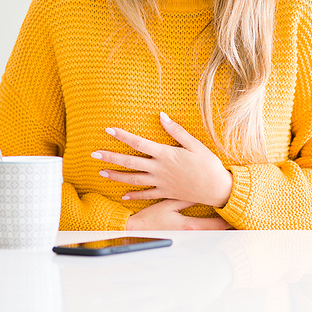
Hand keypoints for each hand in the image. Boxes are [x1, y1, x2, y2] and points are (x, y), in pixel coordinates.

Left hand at [93, 112, 233, 207]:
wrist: (217, 189)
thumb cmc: (209, 165)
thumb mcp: (195, 144)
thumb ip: (176, 131)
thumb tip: (162, 116)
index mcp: (166, 154)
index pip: (138, 143)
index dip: (122, 136)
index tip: (108, 130)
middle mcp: (159, 169)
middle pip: (130, 162)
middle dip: (110, 157)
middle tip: (94, 154)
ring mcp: (161, 183)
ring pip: (133, 179)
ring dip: (116, 176)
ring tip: (101, 172)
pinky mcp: (165, 193)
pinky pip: (145, 195)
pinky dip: (133, 195)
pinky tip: (122, 194)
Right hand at [125, 199, 232, 230]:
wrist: (135, 230)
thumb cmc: (150, 217)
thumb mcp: (169, 205)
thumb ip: (187, 200)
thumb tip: (203, 194)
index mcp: (189, 226)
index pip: (214, 225)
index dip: (227, 222)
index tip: (237, 218)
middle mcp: (190, 235)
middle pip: (214, 233)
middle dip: (227, 229)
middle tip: (240, 224)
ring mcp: (185, 239)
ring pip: (208, 236)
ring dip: (218, 231)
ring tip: (231, 227)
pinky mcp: (181, 239)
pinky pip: (198, 238)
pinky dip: (207, 234)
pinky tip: (213, 232)